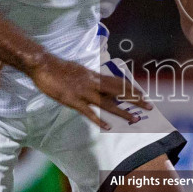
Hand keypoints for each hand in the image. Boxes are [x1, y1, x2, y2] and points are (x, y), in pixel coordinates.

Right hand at [29, 55, 149, 130]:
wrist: (43, 65)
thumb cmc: (58, 67)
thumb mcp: (78, 69)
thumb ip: (89, 77)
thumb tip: (97, 80)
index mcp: (94, 75)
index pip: (117, 82)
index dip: (131, 89)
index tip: (142, 94)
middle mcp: (93, 83)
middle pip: (118, 92)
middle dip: (135, 99)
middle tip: (149, 106)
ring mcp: (84, 92)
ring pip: (107, 103)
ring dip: (122, 112)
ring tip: (135, 119)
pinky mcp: (73, 100)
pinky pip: (89, 112)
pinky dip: (99, 119)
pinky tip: (108, 126)